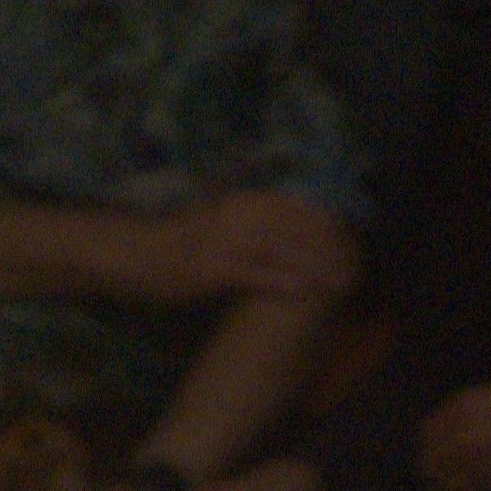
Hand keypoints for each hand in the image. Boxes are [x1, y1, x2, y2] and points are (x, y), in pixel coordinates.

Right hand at [152, 189, 356, 303]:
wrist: (135, 253)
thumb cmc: (179, 243)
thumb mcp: (222, 221)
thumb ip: (255, 223)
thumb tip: (290, 235)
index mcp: (243, 201)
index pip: (297, 209)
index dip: (327, 227)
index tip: (351, 244)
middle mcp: (238, 215)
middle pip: (296, 229)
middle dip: (329, 250)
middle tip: (355, 268)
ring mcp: (225, 240)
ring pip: (281, 250)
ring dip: (314, 266)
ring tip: (339, 282)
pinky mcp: (212, 268)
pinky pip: (254, 273)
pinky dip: (281, 280)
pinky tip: (303, 289)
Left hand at [412, 378, 490, 490]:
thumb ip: (478, 409)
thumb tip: (459, 427)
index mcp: (469, 406)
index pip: (429, 429)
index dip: (433, 443)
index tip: (439, 452)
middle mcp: (465, 433)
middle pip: (429, 459)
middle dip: (434, 468)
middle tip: (442, 477)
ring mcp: (476, 461)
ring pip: (438, 483)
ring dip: (442, 488)